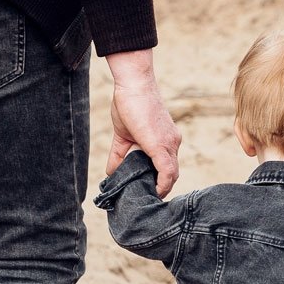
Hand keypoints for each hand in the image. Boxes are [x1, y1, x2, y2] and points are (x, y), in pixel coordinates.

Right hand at [106, 49, 180, 196]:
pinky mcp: (160, 145)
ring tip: (147, 199)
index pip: (168, 166)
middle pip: (172, 174)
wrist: (133, 84)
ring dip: (160, 189)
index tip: (149, 191)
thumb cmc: (128, 102)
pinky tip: (154, 193)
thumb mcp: (123, 134)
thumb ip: (119, 154)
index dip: (160, 181)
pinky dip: (161, 185)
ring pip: (171, 175)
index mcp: (167, 139)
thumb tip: (111, 173)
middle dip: (160, 189)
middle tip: (146, 199)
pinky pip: (166, 172)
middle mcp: (173, 142)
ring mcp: (169, 144)